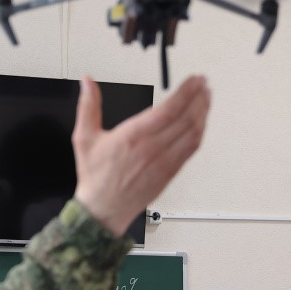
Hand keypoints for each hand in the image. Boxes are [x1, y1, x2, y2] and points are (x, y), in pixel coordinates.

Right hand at [72, 75, 210, 235]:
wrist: (104, 209)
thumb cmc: (95, 176)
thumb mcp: (84, 138)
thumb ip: (88, 106)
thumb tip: (87, 82)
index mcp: (133, 136)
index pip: (168, 109)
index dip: (186, 92)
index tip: (194, 80)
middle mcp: (153, 148)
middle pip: (186, 118)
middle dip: (199, 97)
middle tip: (204, 83)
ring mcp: (165, 161)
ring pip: (193, 133)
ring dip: (203, 113)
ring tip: (206, 98)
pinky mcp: (170, 171)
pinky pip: (191, 149)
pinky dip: (199, 132)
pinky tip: (200, 122)